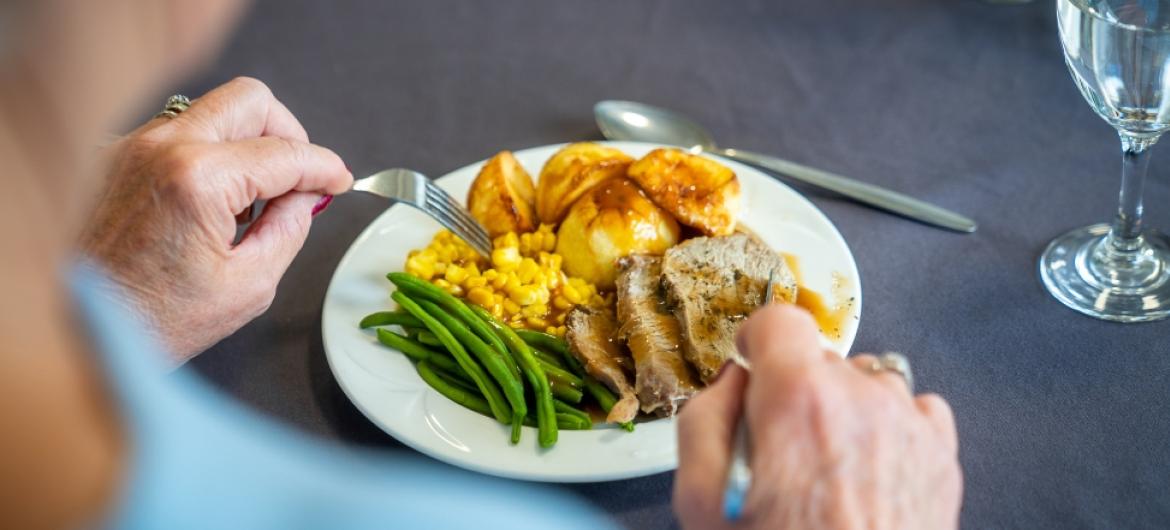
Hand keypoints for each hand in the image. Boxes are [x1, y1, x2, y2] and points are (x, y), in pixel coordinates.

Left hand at [82, 77, 351, 364]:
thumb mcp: (250, 286)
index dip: (325, 167)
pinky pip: (176, 133)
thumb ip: (290, 228)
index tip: (339, 180)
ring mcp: (131, 145)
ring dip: (246, 143)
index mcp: (199, 179)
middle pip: (251, 102)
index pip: (286, 153)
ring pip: (212, 112)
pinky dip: (207, 154)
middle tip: (299, 175)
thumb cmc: (155, 321)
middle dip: (288, 134)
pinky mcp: (112, 156)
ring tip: (249, 200)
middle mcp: (161, 147)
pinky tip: (210, 203)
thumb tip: (306, 195)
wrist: (77, 333)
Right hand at [673, 305, 961, 529]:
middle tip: (780, 451)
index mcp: (798, 401)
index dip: (758, 340)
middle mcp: (861, 398)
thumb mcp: (700, 502)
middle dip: (794, 391)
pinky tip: (869, 471)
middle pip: (819, 357)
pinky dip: (890, 428)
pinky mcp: (941, 455)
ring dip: (844, 410)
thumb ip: (704, 421)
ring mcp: (909, 424)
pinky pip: (914, 410)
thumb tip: (728, 384)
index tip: (753, 364)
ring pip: (866, 382)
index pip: (779, 319)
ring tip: (829, 471)